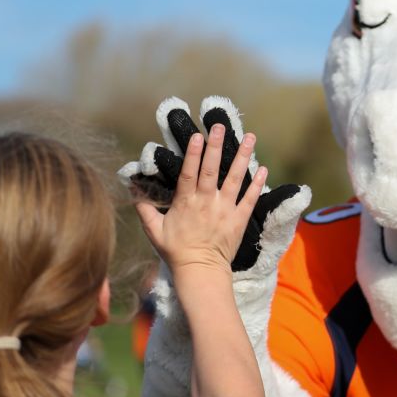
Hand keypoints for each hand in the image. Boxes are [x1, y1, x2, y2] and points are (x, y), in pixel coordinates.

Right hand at [119, 96, 308, 272]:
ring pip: (235, 179)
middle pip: (212, 170)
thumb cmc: (176, 251)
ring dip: (242, 157)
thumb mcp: (154, 230)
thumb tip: (133, 187)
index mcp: (186, 203)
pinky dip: (257, 183)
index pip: (190, 173)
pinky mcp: (239, 219)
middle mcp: (207, 203)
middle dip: (216, 146)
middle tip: (220, 126)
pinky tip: (263, 167)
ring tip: (249, 137)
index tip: (198, 135)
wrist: (200, 271)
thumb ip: (144, 207)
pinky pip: (250, 198)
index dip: (193, 154)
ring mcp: (225, 210)